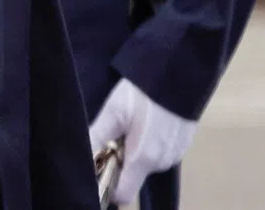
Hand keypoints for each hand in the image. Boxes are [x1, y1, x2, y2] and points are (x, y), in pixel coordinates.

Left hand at [89, 79, 196, 205]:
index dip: (109, 185)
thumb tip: (80, 158)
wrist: (179, 69)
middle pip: (134, 178)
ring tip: (135, 123)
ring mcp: (176, 154)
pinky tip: (151, 120)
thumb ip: (96, 137)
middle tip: (117, 135)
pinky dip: (153, 144)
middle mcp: (162, 163)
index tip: (103, 164)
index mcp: (143, 159)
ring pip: (148, 165)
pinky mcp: (184, 143)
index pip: (123, 195)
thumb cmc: (143, 90)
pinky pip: (162, 153)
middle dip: (123, 162)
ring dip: (138, 152)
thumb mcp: (114, 110)